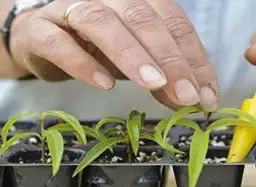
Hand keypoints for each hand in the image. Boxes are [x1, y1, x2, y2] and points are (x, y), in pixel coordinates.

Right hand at [10, 0, 218, 110]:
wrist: (45, 40)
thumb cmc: (100, 48)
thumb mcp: (139, 63)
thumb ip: (166, 78)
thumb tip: (195, 100)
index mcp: (140, 2)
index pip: (174, 24)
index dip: (194, 59)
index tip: (206, 94)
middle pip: (144, 20)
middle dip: (170, 59)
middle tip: (187, 95)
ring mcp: (72, 10)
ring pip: (104, 23)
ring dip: (132, 55)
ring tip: (152, 84)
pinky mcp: (41, 29)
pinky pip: (58, 41)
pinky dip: (82, 62)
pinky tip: (104, 83)